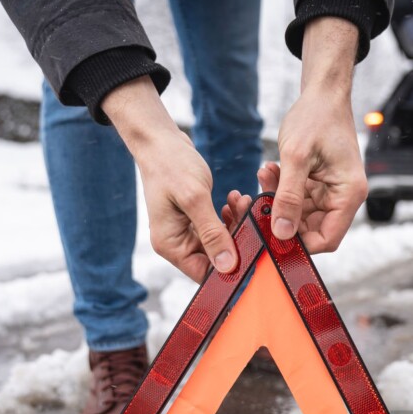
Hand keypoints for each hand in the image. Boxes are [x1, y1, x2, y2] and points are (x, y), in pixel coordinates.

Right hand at [101, 77, 237, 282]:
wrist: (161, 140)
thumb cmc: (170, 165)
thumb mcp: (194, 198)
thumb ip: (212, 233)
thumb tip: (226, 266)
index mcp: (170, 244)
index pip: (203, 273)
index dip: (228, 267)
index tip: (251, 249)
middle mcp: (176, 242)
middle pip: (214, 259)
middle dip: (235, 240)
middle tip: (249, 213)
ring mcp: (185, 231)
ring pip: (220, 242)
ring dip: (235, 225)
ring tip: (242, 202)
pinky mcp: (195, 219)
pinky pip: (218, 227)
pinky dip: (229, 215)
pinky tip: (234, 200)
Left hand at [270, 17, 366, 252]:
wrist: (322, 94)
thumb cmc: (316, 118)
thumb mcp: (296, 157)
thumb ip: (288, 197)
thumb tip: (281, 233)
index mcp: (348, 194)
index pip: (327, 239)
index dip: (300, 243)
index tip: (272, 233)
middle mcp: (344, 197)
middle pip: (311, 230)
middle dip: (283, 218)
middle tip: (258, 200)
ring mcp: (331, 192)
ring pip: (300, 215)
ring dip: (278, 200)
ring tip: (266, 175)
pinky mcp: (319, 185)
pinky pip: (297, 199)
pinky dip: (280, 189)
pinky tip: (270, 171)